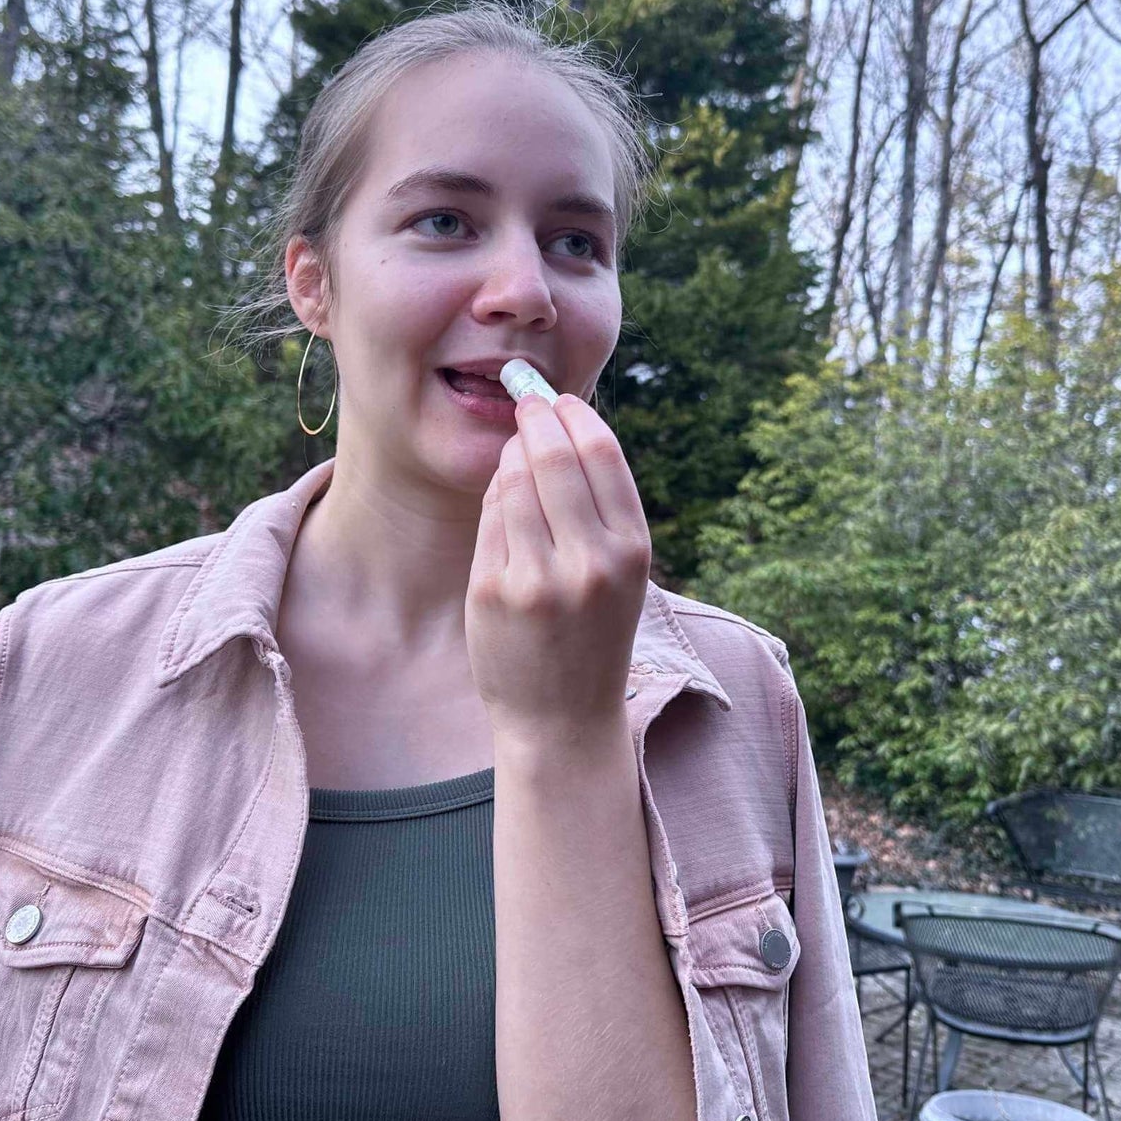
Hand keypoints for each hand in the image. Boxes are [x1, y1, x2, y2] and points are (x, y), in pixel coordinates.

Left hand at [465, 392, 652, 749]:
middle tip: (525, 402)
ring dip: (510, 454)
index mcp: (631, 550)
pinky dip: (493, 497)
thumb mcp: (619, 573)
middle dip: (535, 418)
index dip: (575, 415)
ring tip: (514, 450)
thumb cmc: (592, 634)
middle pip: (555, 456)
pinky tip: (501, 495)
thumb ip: (600, 509)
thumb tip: (558, 429)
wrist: (562, 719)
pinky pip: (489, 519)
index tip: (559, 401)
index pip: (602, 454)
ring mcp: (538, 579)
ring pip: (514, 481)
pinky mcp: (493, 592)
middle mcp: (590, 562)